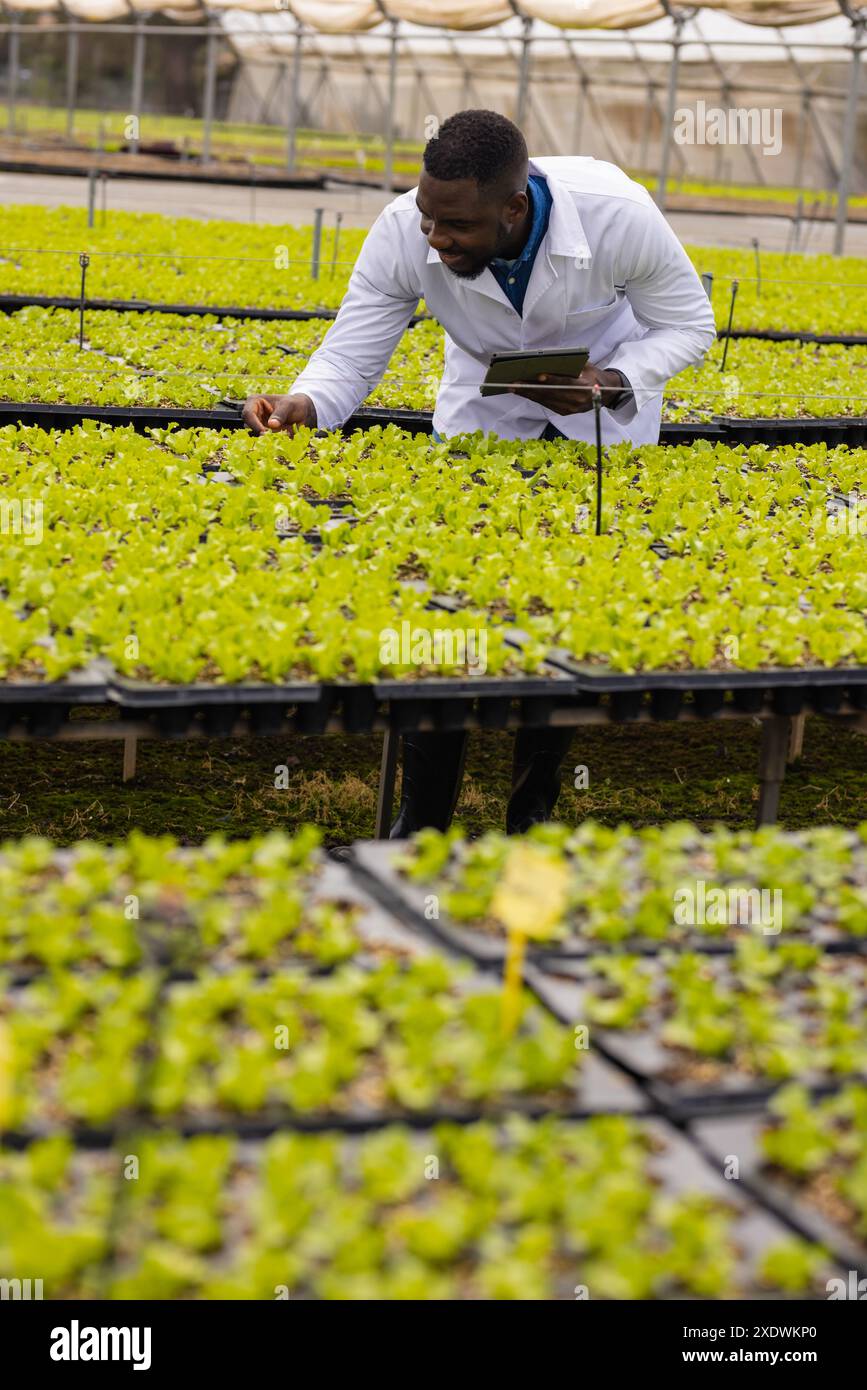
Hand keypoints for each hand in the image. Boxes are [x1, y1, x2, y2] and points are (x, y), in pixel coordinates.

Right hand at [242, 392, 316, 435]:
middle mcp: (254, 414)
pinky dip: (273, 443)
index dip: (255, 424)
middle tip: (274, 439)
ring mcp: (258, 425)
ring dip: (268, 439)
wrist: (301, 411)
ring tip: (282, 437)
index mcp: (255, 401)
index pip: (248, 414)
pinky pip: (265, 441)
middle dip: (262, 434)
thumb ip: (280, 414)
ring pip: (257, 436)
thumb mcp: (288, 406)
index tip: (265, 433)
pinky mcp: (265, 434)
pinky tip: (283, 440)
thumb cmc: (294, 404)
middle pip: (250, 427)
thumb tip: (272, 424)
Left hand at [510, 364, 625, 414]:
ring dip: (527, 394)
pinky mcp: (564, 412)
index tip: (538, 376)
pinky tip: (523, 392)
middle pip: (550, 393)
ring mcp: (570, 408)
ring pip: (545, 400)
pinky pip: (546, 404)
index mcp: (584, 387)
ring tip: (513, 387)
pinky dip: (534, 397)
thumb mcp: (586, 365)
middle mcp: (576, 400)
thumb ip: (570, 364)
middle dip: (530, 388)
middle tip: (514, 383)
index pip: (566, 383)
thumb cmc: (593, 374)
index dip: (552, 380)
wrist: (605, 393)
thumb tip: (547, 360)